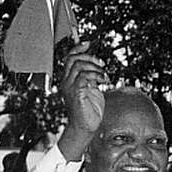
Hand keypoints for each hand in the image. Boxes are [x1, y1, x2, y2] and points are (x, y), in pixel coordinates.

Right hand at [59, 42, 108, 160]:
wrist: (85, 128)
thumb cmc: (90, 111)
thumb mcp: (92, 90)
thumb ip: (91, 78)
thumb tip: (98, 67)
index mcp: (69, 79)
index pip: (69, 58)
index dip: (78, 48)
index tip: (88, 44)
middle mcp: (66, 81)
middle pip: (73, 59)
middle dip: (90, 57)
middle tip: (102, 64)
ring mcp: (70, 87)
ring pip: (79, 66)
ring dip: (95, 68)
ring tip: (104, 76)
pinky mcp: (76, 93)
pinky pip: (84, 77)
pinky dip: (96, 76)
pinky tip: (103, 81)